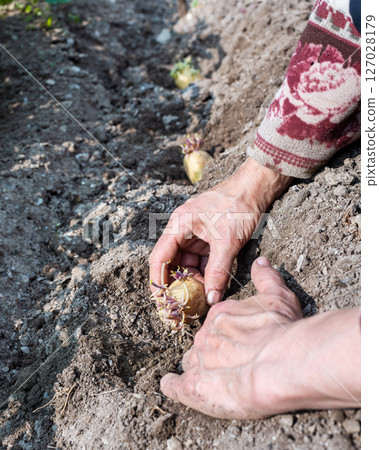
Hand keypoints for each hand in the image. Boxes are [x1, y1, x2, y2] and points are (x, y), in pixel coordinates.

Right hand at [149, 157, 290, 303]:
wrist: (256, 188)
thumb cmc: (238, 205)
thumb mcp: (228, 241)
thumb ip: (218, 271)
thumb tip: (211, 298)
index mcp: (179, 225)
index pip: (160, 257)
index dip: (158, 280)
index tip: (161, 301)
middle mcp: (182, 230)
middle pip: (172, 262)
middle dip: (177, 284)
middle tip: (182, 305)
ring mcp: (194, 234)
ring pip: (187, 263)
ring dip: (192, 280)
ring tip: (199, 299)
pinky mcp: (207, 238)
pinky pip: (200, 260)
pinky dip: (204, 273)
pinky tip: (211, 286)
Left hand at [160, 258, 360, 418]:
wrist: (280, 363)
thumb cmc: (280, 329)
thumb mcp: (278, 297)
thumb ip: (266, 279)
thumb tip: (261, 262)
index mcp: (220, 314)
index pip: (215, 323)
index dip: (226, 333)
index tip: (239, 342)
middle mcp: (205, 335)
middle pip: (203, 343)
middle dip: (213, 352)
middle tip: (232, 363)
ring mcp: (198, 359)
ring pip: (190, 363)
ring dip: (198, 369)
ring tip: (213, 379)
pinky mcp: (193, 386)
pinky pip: (174, 385)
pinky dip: (174, 385)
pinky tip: (175, 385)